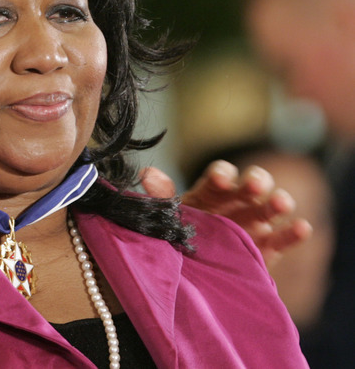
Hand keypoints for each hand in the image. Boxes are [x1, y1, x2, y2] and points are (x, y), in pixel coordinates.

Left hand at [141, 161, 311, 265]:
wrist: (191, 276)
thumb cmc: (178, 239)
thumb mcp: (168, 219)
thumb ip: (161, 198)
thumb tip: (148, 174)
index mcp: (209, 193)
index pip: (220, 175)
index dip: (222, 174)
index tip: (220, 179)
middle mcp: (235, 203)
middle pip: (251, 184)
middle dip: (255, 181)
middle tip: (253, 186)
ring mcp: (253, 224)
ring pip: (270, 207)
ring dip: (278, 201)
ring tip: (280, 203)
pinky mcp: (267, 248)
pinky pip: (283, 238)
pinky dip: (295, 232)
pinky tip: (302, 228)